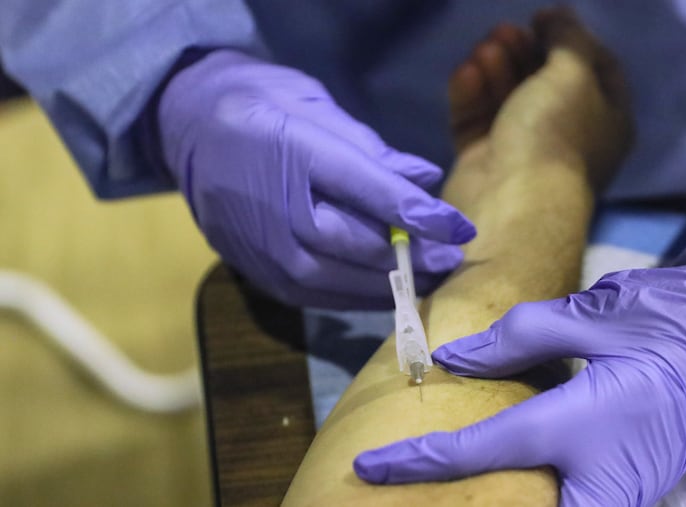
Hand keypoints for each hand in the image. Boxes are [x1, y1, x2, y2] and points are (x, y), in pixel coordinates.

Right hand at [158, 50, 474, 307]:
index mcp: (294, 149)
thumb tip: (426, 178)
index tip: (460, 229)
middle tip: (449, 261)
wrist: (188, 126)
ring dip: (385, 286)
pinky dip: (351, 296)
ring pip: (332, 279)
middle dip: (410, 258)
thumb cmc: (262, 105)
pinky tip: (380, 291)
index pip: (369, 189)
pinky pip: (309, 294)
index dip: (420, 213)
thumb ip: (372, 149)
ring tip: (426, 282)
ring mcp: (259, 243)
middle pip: (352, 244)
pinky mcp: (252, 267)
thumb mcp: (317, 106)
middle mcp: (275, 205)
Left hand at [354, 245, 685, 505]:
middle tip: (412, 491)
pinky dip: (540, 501)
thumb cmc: (669, 322)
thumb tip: (454, 359)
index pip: (482, 450)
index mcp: (585, 424)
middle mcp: (604, 476)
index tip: (371, 467)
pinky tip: (517, 481)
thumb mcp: (592, 317)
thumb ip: (516, 340)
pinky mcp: (639, 493)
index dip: (420, 461)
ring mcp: (628, 494)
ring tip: (459, 490)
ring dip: (507, 504)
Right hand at [461, 8, 631, 193]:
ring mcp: (521, 148)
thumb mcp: (573, 73)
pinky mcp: (482, 159)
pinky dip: (471, 94)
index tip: (541, 16)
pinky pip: (476, 119)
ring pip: (506, 98)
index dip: (571, 37)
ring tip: (484, 49)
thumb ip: (568, 36)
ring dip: (495, 68)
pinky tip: (466, 72)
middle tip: (504, 31)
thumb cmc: (554, 134)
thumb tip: (558, 14)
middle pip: (544, 80)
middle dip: (524, 51)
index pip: (596, 67)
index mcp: (606, 118)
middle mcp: (566, 133)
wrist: (511, 202)